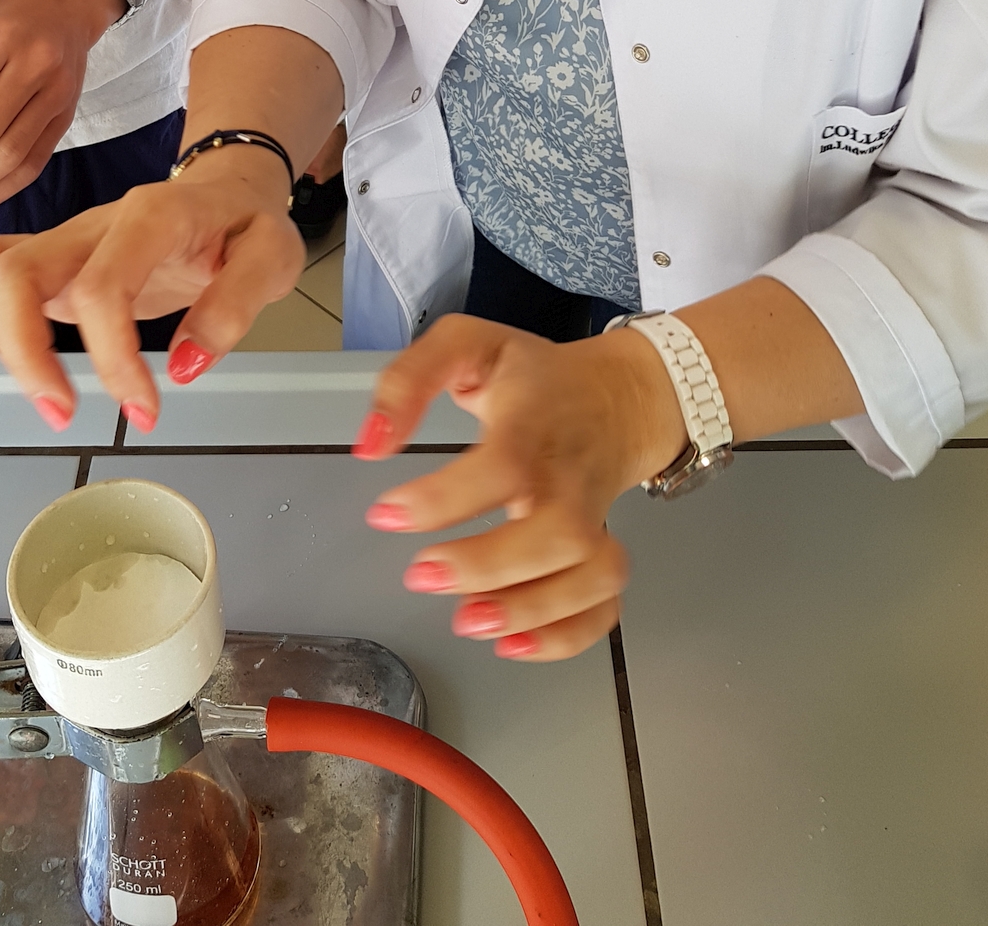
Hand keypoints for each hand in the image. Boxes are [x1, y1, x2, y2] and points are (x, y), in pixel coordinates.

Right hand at [0, 146, 305, 429]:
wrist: (228, 190)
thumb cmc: (247, 224)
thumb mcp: (273, 257)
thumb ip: (236, 306)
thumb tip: (186, 365)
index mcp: (151, 217)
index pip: (101, 287)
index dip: (112, 357)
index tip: (144, 409)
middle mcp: (95, 224)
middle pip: (14, 272)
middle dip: (23, 354)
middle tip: (63, 413)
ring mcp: (69, 240)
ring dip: (7, 345)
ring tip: (54, 400)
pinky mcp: (56, 260)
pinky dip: (2, 327)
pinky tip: (39, 366)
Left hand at [352, 315, 686, 661]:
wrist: (617, 396)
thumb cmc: (531, 375)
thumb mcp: (467, 343)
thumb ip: (410, 379)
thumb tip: (370, 443)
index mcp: (535, 422)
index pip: (503, 464)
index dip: (444, 497)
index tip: (386, 514)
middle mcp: (571, 477)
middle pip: (556, 532)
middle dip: (490, 566)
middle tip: (421, 575)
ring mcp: (594, 519)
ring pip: (588, 574)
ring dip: (531, 609)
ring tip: (467, 621)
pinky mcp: (602, 552)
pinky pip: (604, 606)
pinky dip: (568, 636)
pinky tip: (513, 645)